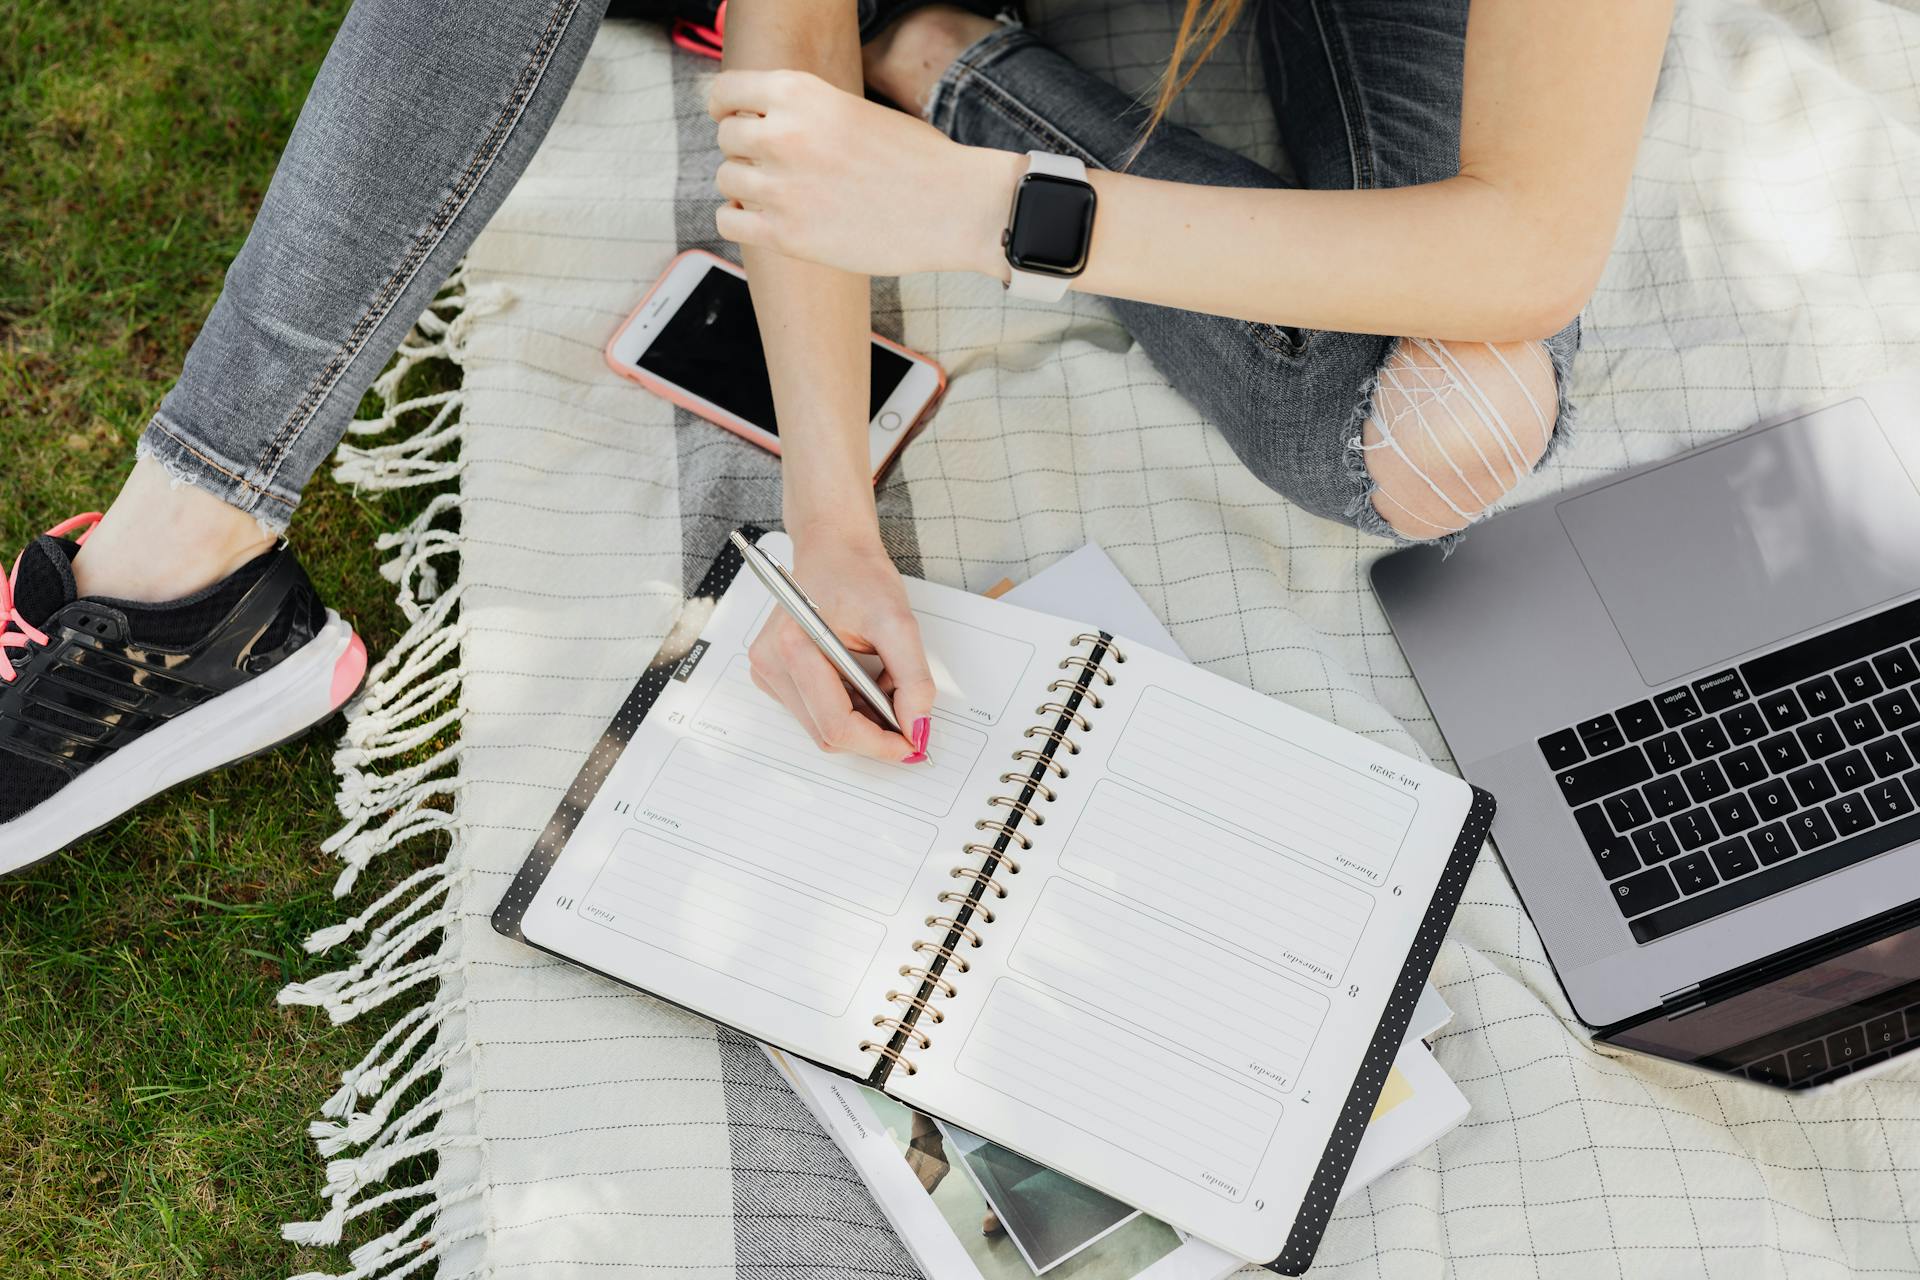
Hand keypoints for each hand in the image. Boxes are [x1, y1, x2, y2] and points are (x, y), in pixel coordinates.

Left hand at [706, 68, 1017, 279]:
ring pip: (726, 179)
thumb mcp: (853, 109)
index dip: (727, 106)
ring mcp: (782, 187)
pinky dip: (740, 218)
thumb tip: (760, 126)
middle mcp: (783, 135)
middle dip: (746, 150)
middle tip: (778, 165)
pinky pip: (729, 220)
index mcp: (800, 93)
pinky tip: (767, 218)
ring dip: (747, 185)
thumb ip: (804, 113)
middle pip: (726, 138)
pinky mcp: (787, 235)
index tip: (734, 118)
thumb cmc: (916, 159)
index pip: (725, 91)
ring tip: (782, 193)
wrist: (954, 206)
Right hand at [747, 528, 936, 763]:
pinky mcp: (773, 675)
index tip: (912, 743)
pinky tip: (859, 679)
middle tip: (906, 711)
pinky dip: (846, 707)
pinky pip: (815, 713)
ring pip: (822, 727)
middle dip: (873, 731)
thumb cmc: (858, 575)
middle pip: (828, 733)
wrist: (832, 549)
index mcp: (794, 647)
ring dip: (860, 718)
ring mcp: (767, 671)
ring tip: (880, 680)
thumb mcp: (898, 621)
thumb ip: (912, 679)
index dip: (880, 744)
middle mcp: (770, 663)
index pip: (837, 725)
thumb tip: (917, 727)